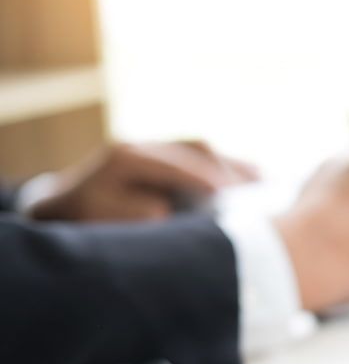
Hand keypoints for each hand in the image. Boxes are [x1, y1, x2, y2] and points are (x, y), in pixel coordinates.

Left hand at [28, 140, 258, 221]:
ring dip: (234, 165)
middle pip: (195, 149)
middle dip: (228, 170)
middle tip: (257, 192)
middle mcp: (143, 144)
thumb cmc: (87, 218)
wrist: (67, 203)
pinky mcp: (166, 154)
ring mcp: (156, 146)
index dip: (204, 176)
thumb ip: (133, 214)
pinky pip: (202, 154)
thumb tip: (164, 210)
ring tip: (266, 183)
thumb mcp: (103, 219)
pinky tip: (256, 178)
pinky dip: (229, 165)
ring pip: (202, 148)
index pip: (174, 163)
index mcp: (126, 157)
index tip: (229, 193)